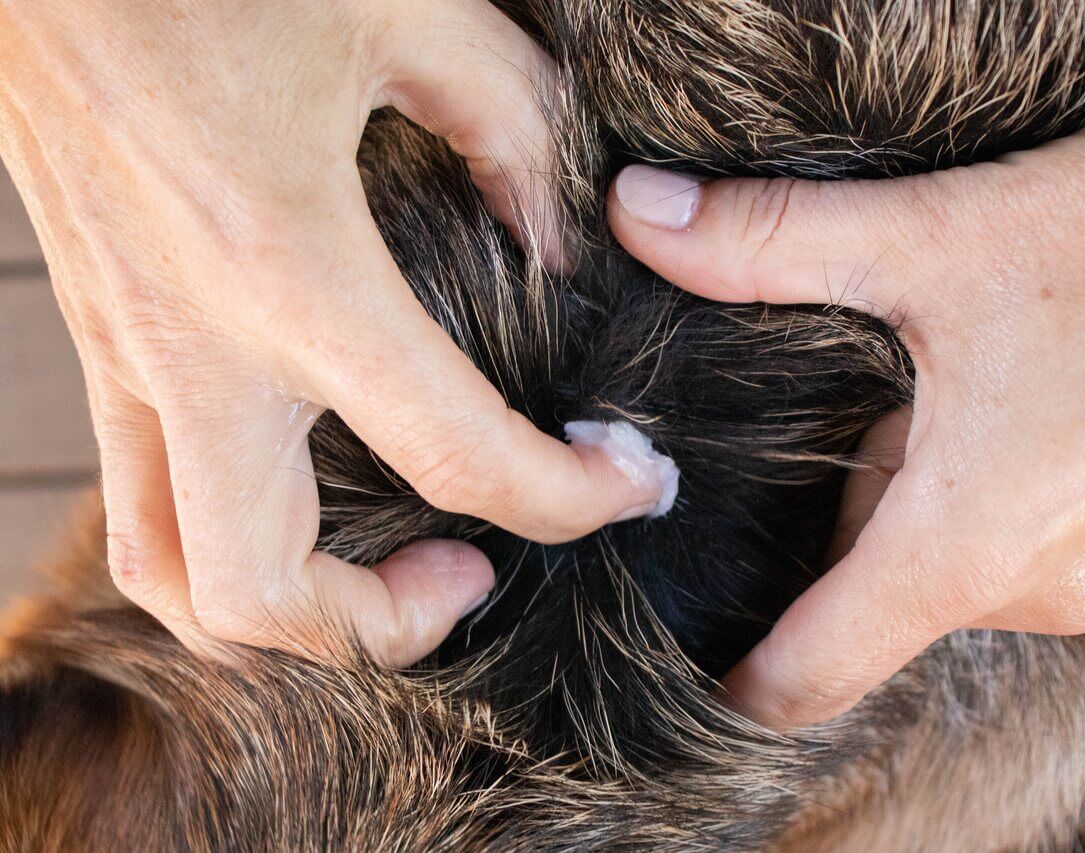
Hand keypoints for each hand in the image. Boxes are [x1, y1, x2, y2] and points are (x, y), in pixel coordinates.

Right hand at [0, 0, 662, 665]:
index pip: (455, 455)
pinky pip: (144, 499)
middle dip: (388, 627)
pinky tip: (312, 488)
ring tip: (390, 566)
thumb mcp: (407, 11)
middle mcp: (191, 345)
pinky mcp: (100, 340)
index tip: (630, 484)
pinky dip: (231, 543)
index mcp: (290, 267)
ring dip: (288, 614)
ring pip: (171, 575)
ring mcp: (124, 356)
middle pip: (261, 593)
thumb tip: (560, 244)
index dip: (570, 499)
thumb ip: (512, 130)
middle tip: (475, 569)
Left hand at [607, 32, 1084, 726]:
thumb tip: (635, 216)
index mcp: (966, 548)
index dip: (738, 678)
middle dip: (844, 508)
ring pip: (952, 557)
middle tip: (857, 399)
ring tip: (951, 378)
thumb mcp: (929, 241)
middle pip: (875, 590)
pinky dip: (992, 486)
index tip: (687, 657)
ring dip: (922, 486)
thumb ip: (766, 243)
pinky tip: (1017, 392)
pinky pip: (1023, 540)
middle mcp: (1042, 589)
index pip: (812, 674)